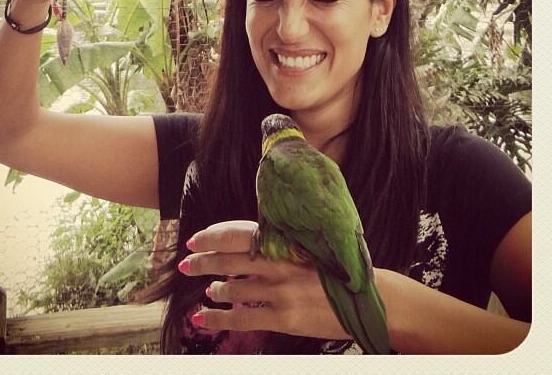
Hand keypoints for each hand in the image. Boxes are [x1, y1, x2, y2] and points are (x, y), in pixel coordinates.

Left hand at [179, 220, 350, 339]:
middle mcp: (278, 263)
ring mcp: (280, 291)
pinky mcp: (283, 317)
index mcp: (284, 243)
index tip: (194, 240)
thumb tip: (246, 249)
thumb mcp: (306, 250)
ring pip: (231, 289)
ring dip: (214, 290)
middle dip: (201, 262)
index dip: (211, 238)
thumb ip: (277, 248)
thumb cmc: (336, 270)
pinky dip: (218, 318)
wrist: (368, 297)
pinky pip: (241, 317)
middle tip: (186, 264)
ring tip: (208, 292)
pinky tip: (204, 318)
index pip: (236, 235)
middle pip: (227, 260)